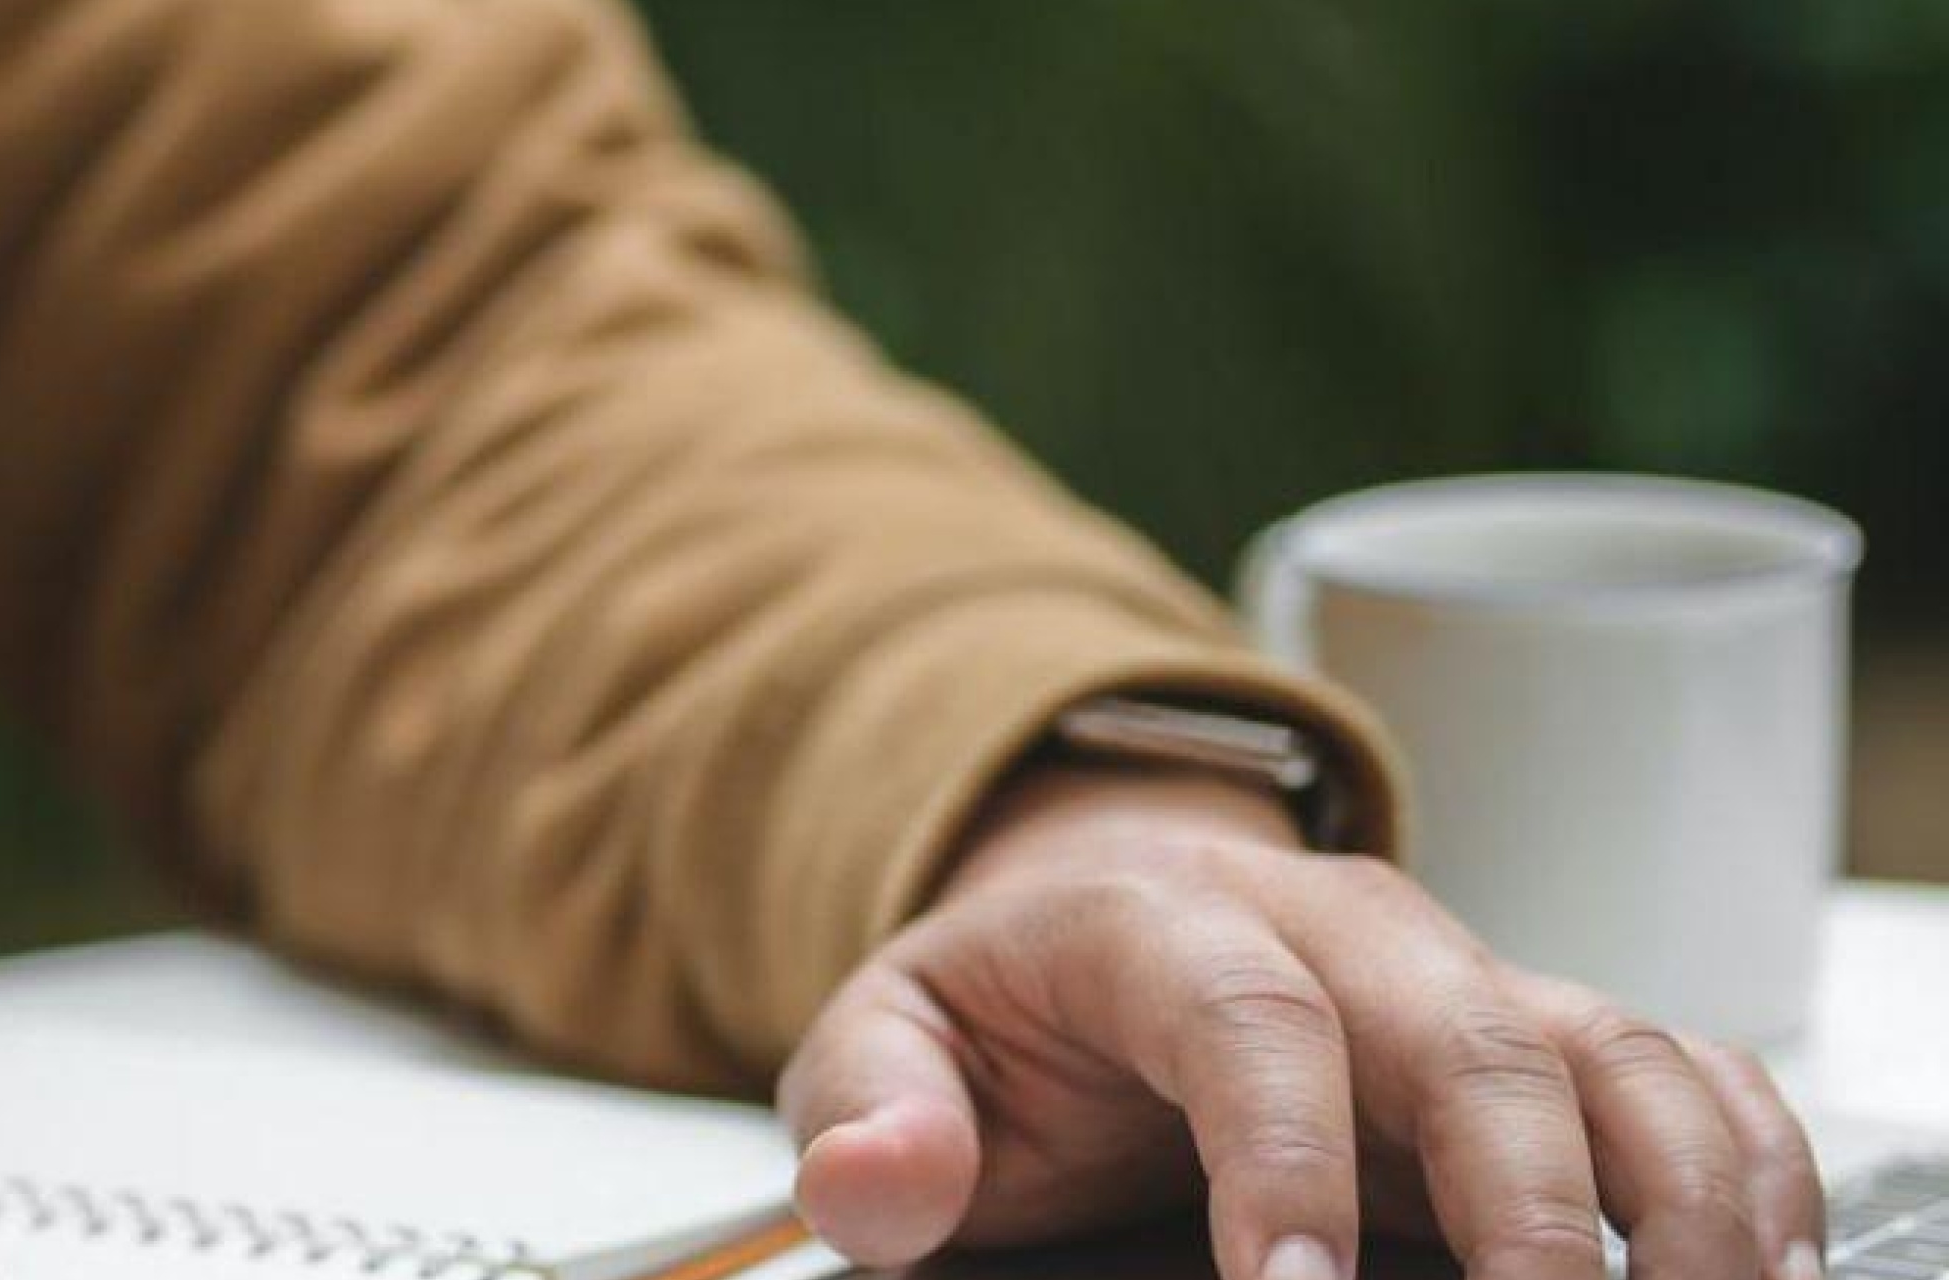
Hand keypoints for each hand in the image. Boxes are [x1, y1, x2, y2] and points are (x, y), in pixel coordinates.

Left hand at [779, 765, 1821, 1279]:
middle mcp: (1338, 932)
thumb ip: (868, 1110)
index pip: (1244, 1018)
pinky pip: (1678, 1068)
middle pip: (1469, 1036)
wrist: (1092, 918)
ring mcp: (1456, 977)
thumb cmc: (1006, 1012)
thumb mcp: (888, 1043)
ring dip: (1673, 1186)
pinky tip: (1757, 1265)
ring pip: (1605, 1045)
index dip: (1282, 1155)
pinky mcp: (1538, 1033)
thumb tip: (876, 1180)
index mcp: (1159, 922)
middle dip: (1520, 1201)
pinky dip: (1739, 1160)